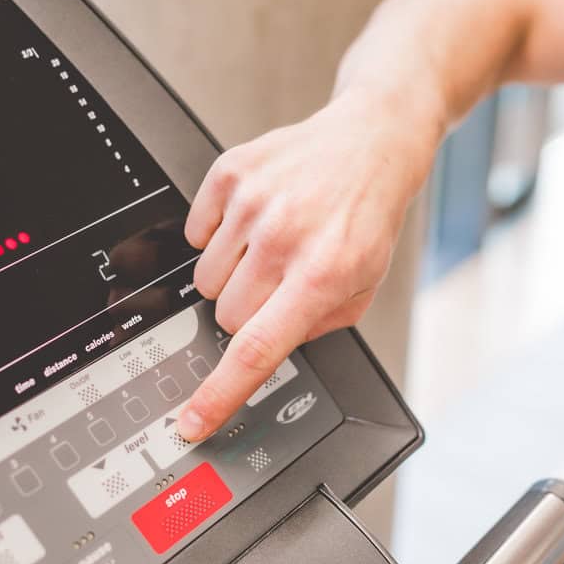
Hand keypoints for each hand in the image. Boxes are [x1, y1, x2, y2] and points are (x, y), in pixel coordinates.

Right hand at [178, 90, 439, 437]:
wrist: (371, 141)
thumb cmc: (367, 216)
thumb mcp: (363, 286)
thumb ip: (317, 327)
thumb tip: (268, 349)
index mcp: (322, 274)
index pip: (257, 349)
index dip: (219, 394)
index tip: (192, 421)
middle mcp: (284, 237)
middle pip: (225, 316)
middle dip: (247, 313)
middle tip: (279, 284)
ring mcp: (254, 202)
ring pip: (206, 279)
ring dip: (233, 274)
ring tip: (271, 246)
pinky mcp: (231, 173)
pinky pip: (195, 231)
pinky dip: (218, 233)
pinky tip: (256, 218)